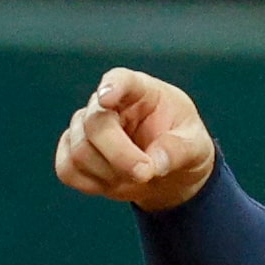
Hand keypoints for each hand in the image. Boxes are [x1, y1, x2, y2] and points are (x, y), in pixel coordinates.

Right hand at [55, 68, 215, 209]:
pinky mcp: (72, 151)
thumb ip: (179, 150)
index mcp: (141, 91)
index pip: (120, 80)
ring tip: (137, 178)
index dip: (111, 87)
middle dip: (119, 155)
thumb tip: (154, 165)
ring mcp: (85, 127)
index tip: (107, 99)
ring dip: (110, 174)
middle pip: (94, 124)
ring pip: (79, 151)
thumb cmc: (184, 145)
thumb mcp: (197, 145)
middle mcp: (106, 104)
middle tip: (144, 174)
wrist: (171, 172)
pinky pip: (67, 169)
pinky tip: (114, 183)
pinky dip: (91, 184)